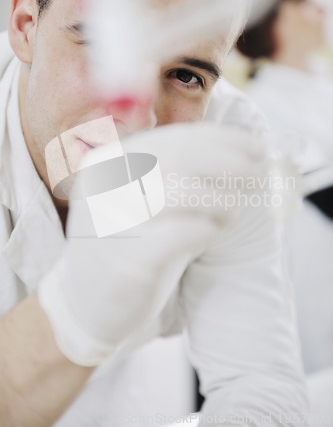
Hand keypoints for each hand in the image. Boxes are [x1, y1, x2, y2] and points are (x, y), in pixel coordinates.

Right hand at [38, 122, 266, 365]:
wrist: (86, 301)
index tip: (256, 147)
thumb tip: (241, 150)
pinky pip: (179, 234)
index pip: (173, 139)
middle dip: (229, 164)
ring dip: (220, 200)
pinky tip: (212, 233)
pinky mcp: (126, 261)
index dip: (221, 140)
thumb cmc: (128, 242)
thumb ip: (179, 171)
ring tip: (232, 212)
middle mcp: (105, 185)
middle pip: (179, 159)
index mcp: (109, 162)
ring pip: (181, 193)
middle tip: (260, 173)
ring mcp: (112, 221)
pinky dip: (206, 230)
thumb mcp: (144, 195)